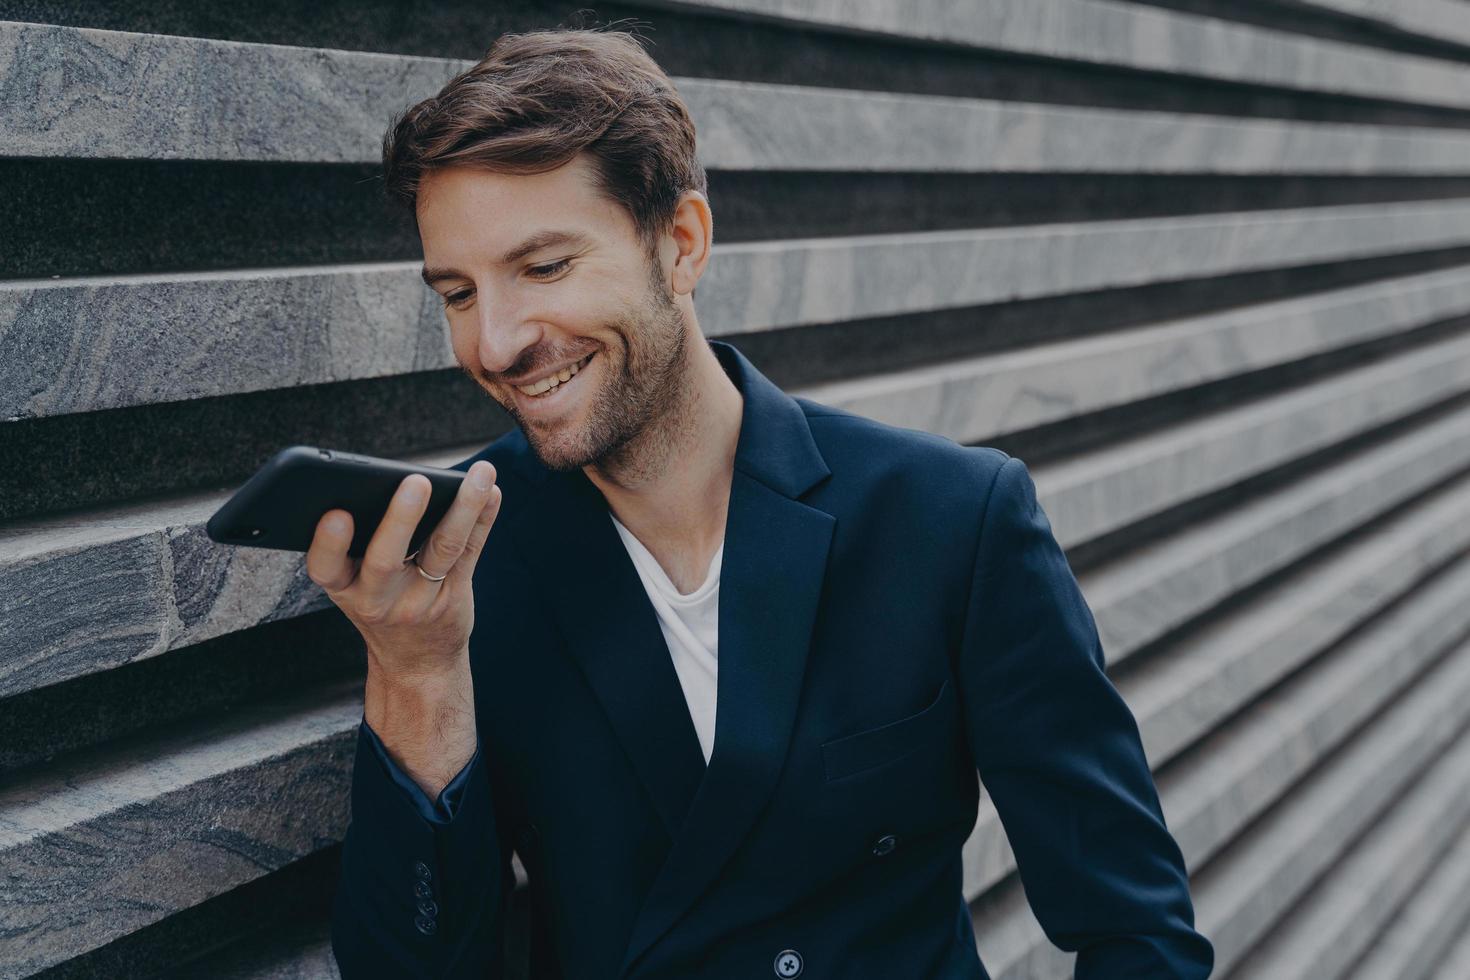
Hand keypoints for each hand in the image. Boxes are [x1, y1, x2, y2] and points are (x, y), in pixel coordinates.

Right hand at [306, 460, 501, 679]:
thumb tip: (385, 479)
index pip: (326, 568)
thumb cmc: (378, 604)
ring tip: (481, 474)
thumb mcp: (352, 586)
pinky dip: (483, 518)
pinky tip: (493, 492)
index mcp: (343, 587)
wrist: (416, 661)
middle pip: (387, 559)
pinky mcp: (455, 595)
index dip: (329, 544)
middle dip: (400, 519)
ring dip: (463, 508)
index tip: (336, 514)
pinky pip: (471, 552)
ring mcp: (420, 599)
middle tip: (416, 481)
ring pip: (443, 548)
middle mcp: (378, 598)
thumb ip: (357, 545)